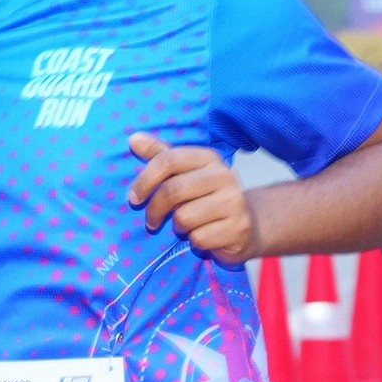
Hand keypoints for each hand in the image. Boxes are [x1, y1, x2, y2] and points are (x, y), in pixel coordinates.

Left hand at [128, 133, 257, 262]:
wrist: (247, 226)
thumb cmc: (208, 198)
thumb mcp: (185, 174)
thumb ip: (161, 156)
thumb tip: (134, 139)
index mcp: (209, 158)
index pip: (169, 160)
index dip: (145, 180)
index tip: (134, 197)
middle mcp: (224, 176)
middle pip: (173, 190)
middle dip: (155, 209)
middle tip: (151, 221)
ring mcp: (234, 202)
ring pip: (184, 217)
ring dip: (178, 227)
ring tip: (185, 227)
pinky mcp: (238, 228)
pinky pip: (199, 238)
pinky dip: (194, 242)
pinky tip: (203, 237)